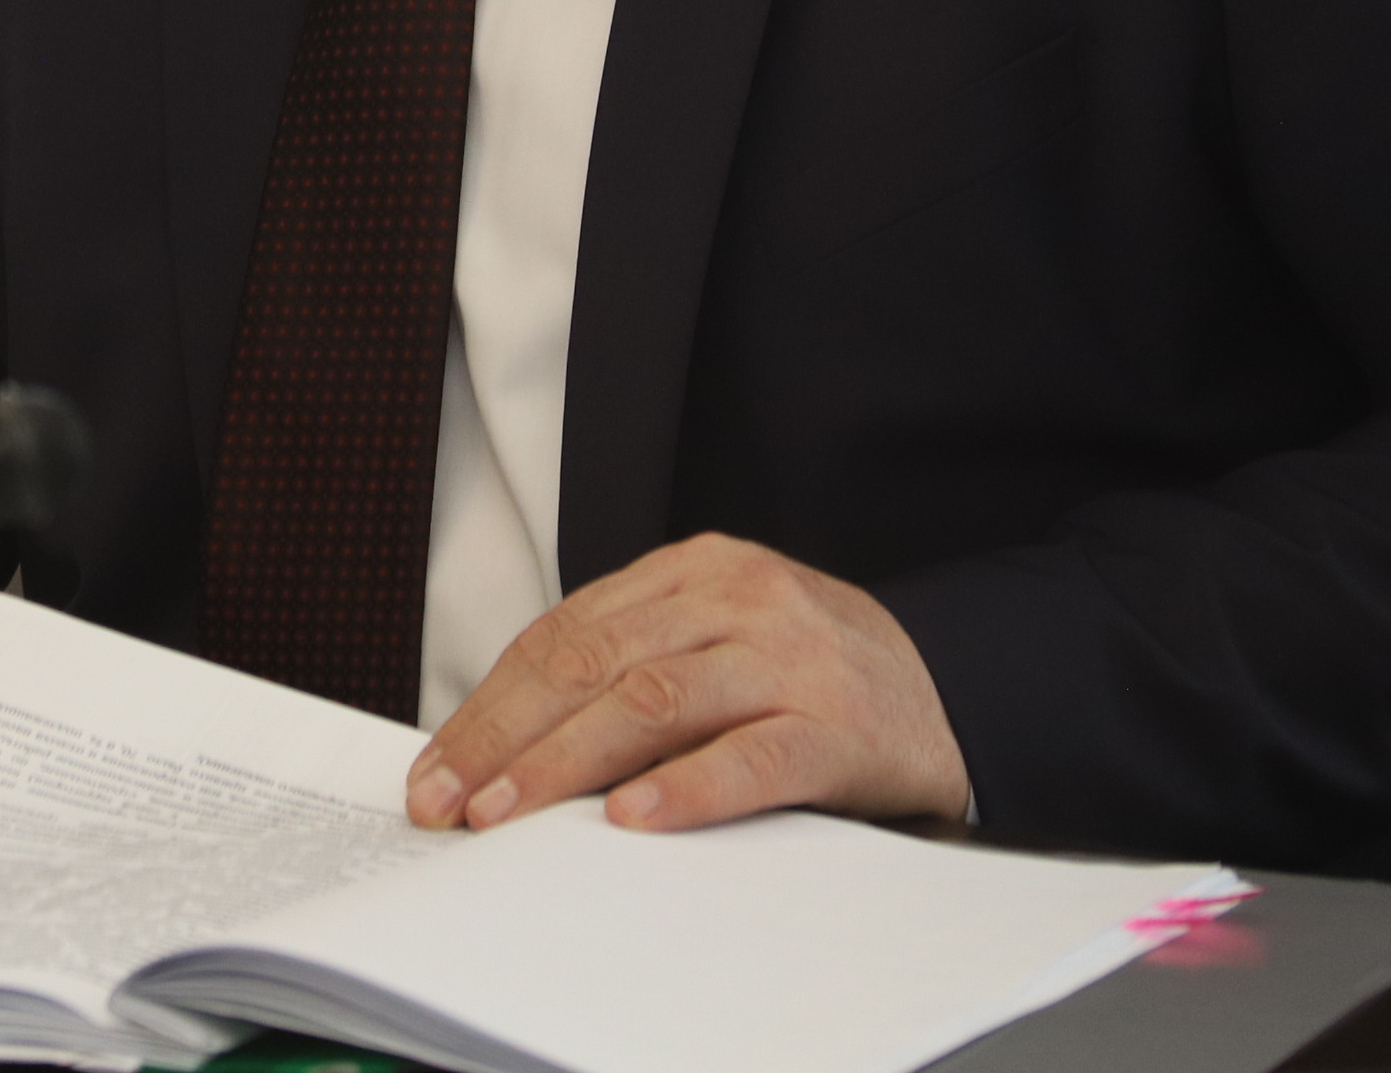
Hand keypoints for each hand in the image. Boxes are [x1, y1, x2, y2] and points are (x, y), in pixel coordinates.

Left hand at [405, 533, 968, 834]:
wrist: (952, 691)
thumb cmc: (812, 678)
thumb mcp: (720, 643)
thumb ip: (634, 668)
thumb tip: (506, 747)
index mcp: (695, 571)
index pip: (565, 632)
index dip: (490, 703)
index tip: (438, 767)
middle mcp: (736, 598)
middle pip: (594, 661)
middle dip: (506, 736)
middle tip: (451, 801)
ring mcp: (790, 657)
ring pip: (655, 701)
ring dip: (567, 762)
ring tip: (509, 814)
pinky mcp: (837, 725)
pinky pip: (751, 757)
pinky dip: (687, 789)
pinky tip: (635, 819)